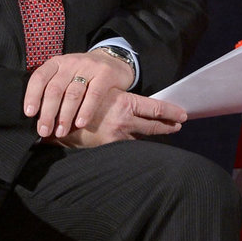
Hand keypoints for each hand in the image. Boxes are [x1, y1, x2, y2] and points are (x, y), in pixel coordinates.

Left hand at [24, 50, 135, 140]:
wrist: (114, 62)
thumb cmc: (84, 75)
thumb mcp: (66, 76)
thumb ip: (53, 90)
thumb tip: (38, 119)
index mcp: (57, 63)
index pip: (39, 78)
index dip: (32, 96)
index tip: (30, 114)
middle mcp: (71, 63)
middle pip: (55, 89)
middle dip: (48, 113)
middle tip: (44, 130)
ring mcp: (89, 67)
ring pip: (73, 94)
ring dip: (65, 116)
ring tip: (61, 131)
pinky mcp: (105, 74)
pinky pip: (94, 95)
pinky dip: (86, 111)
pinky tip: (80, 123)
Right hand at [55, 90, 187, 147]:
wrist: (58, 121)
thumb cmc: (81, 101)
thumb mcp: (105, 94)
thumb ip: (125, 100)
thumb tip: (145, 106)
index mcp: (125, 104)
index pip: (156, 109)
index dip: (172, 112)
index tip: (183, 115)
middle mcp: (124, 121)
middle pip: (154, 125)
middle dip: (168, 126)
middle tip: (178, 125)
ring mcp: (118, 136)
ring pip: (142, 136)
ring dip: (153, 133)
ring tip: (165, 131)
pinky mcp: (109, 147)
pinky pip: (129, 144)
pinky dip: (136, 140)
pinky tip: (141, 139)